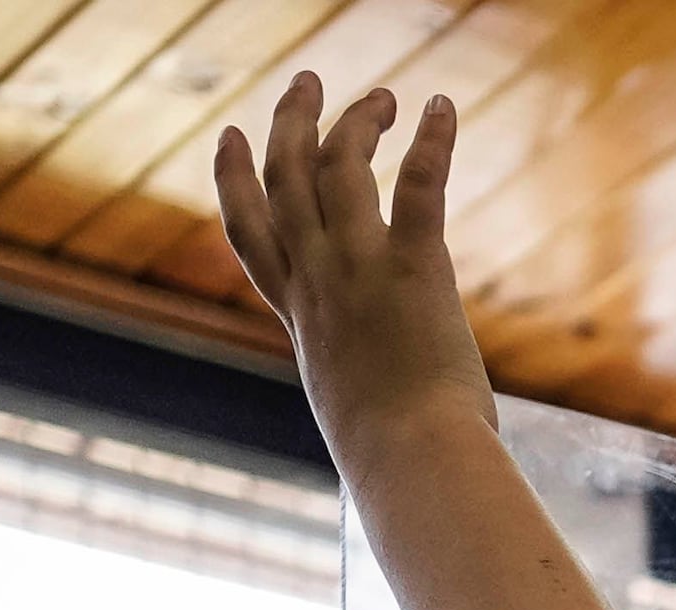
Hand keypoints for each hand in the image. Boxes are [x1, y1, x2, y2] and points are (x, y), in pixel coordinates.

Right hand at [215, 77, 490, 458]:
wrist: (411, 461)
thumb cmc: (394, 455)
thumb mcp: (351, 407)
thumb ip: (352, 378)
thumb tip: (371, 404)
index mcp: (298, 315)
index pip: (249, 234)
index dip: (234, 179)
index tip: (235, 137)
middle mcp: (317, 281)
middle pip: (285, 180)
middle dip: (291, 123)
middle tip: (307, 83)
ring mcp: (358, 269)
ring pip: (339, 167)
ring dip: (357, 120)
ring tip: (384, 96)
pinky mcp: (413, 267)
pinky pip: (418, 184)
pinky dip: (431, 140)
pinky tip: (441, 107)